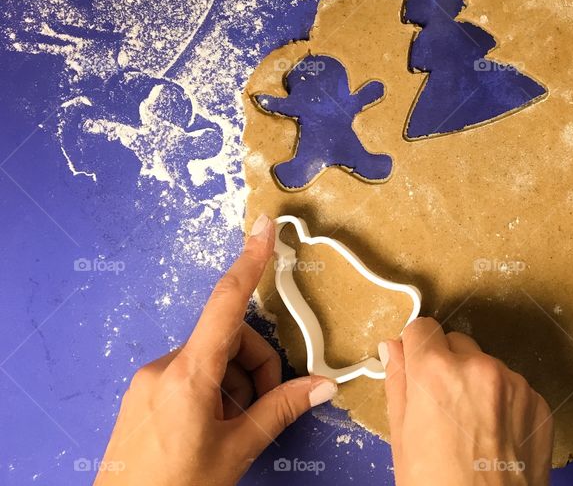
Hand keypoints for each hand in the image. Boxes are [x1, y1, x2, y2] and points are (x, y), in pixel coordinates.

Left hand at [94, 215, 336, 485]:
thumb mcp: (238, 450)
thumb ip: (281, 410)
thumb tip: (322, 386)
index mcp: (189, 375)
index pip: (227, 304)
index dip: (249, 261)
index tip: (262, 229)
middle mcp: (164, 368)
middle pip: (230, 340)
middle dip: (257, 369)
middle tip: (261, 413)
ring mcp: (150, 381)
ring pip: (213, 360)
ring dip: (236, 386)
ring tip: (233, 431)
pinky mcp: (144, 396)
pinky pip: (191, 376)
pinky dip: (214, 393)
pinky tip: (213, 429)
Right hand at [380, 318, 553, 484]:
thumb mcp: (401, 439)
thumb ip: (398, 384)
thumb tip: (392, 349)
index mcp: (436, 372)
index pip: (422, 328)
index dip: (415, 349)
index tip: (416, 366)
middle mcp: (479, 367)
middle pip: (456, 344)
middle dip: (447, 366)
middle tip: (441, 408)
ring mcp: (514, 384)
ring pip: (487, 366)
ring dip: (477, 385)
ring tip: (471, 431)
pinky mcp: (538, 402)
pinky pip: (514, 389)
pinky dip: (503, 405)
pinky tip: (494, 439)